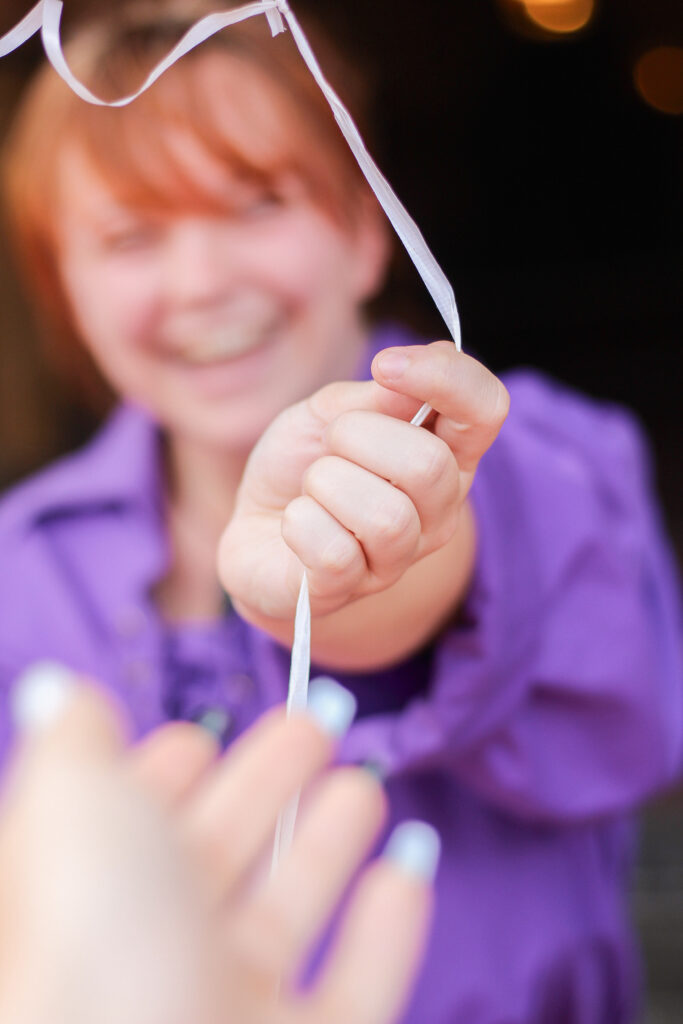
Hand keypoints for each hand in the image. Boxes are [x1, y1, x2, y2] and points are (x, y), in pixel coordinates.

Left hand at [0, 665, 437, 1023]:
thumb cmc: (94, 950)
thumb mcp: (74, 810)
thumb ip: (72, 744)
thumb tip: (62, 692)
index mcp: (85, 899)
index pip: (129, 825)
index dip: (167, 773)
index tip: (205, 734)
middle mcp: (150, 961)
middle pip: (219, 858)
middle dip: (267, 784)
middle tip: (315, 722)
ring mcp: (229, 1016)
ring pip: (288, 916)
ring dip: (328, 845)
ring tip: (363, 783)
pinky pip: (361, 987)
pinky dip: (391, 927)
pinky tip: (412, 867)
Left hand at [219, 341, 507, 622]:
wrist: (254, 529)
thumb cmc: (302, 466)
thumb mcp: (329, 413)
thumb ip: (371, 398)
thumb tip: (403, 381)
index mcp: (446, 452)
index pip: (486, 408)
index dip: (444, 377)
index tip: (385, 366)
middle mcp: (438, 509)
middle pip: (430, 465)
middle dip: (359, 436)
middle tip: (331, 444)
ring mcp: (399, 558)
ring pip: (386, 517)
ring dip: (326, 484)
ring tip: (313, 488)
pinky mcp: (348, 590)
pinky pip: (336, 554)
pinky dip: (300, 524)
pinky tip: (295, 523)